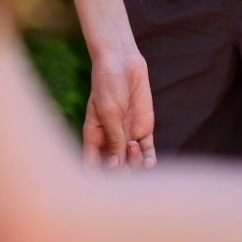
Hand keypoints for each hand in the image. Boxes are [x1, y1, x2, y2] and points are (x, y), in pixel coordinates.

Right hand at [81, 45, 156, 169]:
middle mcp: (110, 138)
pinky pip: (148, 150)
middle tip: (123, 165)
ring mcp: (128, 134)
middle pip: (114, 167)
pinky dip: (149, 159)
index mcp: (94, 136)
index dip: (96, 175)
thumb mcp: (109, 112)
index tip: (103, 178)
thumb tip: (115, 165)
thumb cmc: (108, 85)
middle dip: (119, 171)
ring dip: (134, 161)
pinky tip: (150, 162)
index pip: (92, 163)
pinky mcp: (144, 129)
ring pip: (132, 161)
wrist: (123, 63)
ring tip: (133, 145)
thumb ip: (114, 138)